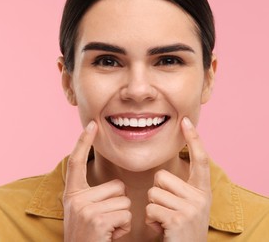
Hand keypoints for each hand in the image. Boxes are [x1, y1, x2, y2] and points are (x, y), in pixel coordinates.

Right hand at [63, 121, 131, 241]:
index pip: (77, 162)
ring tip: (107, 230)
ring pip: (124, 201)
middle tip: (105, 221)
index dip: (84, 142)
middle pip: (117, 186)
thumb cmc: (89, 237)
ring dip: (122, 218)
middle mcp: (75, 198)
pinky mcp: (97, 219)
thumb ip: (94, 196)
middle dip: (119, 204)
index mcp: (72, 193)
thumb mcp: (84, 212)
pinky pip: (126, 215)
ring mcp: (85, 208)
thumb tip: (115, 185)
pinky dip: (123, 228)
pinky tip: (109, 236)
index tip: (92, 125)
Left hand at [145, 117, 211, 241]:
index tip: (186, 121)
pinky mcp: (179, 218)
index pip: (200, 160)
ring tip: (165, 221)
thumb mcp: (183, 207)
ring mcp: (192, 208)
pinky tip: (162, 229)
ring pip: (153, 192)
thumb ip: (177, 190)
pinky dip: (151, 220)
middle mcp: (201, 197)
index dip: (194, 140)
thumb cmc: (178, 230)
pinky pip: (150, 208)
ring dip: (152, 208)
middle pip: (161, 177)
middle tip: (167, 212)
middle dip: (156, 194)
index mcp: (202, 192)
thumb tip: (160, 175)